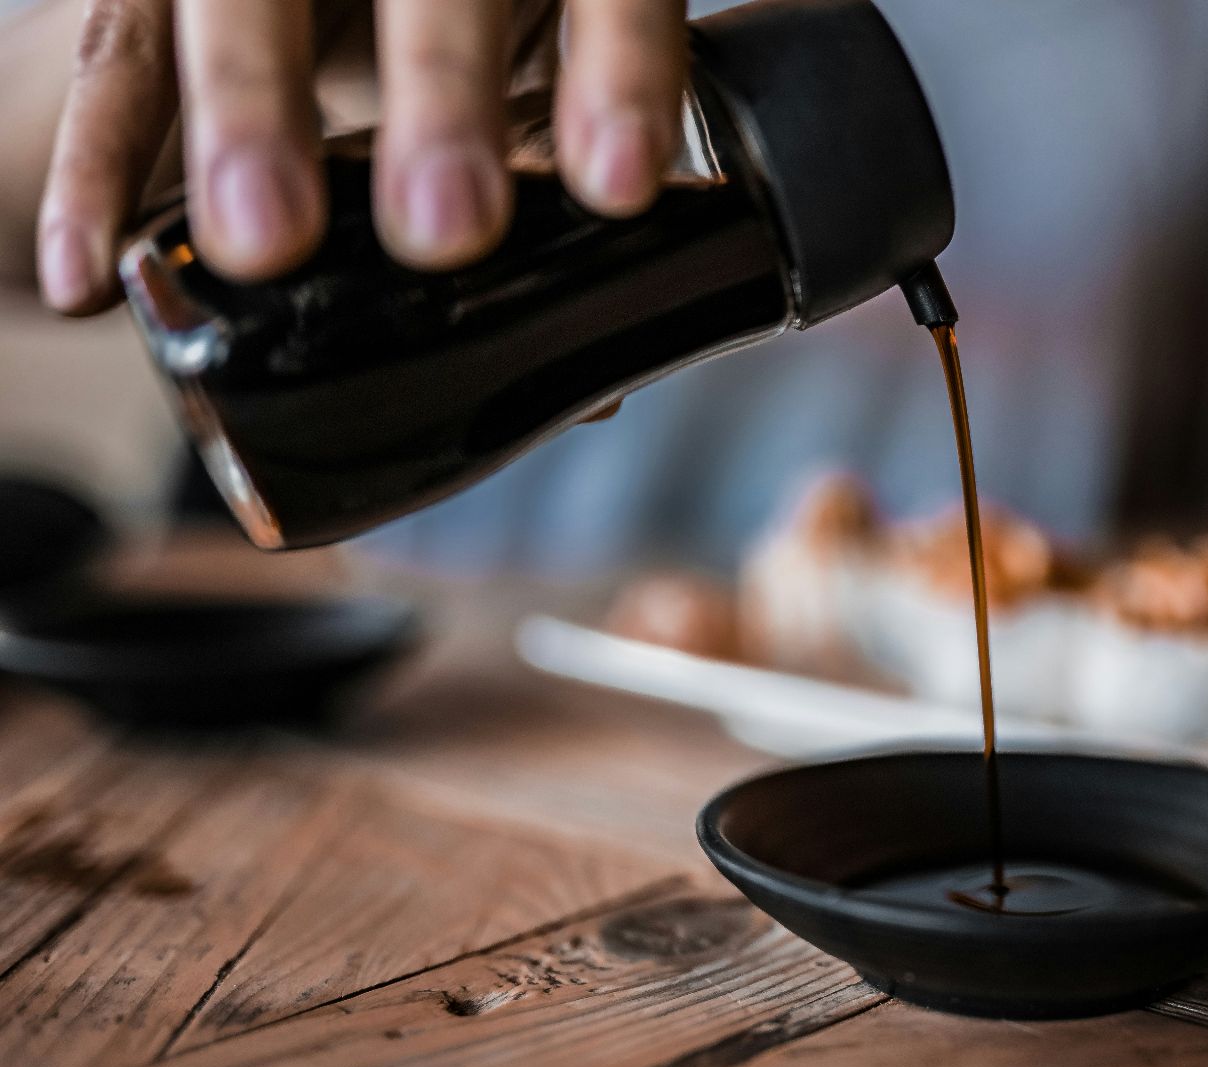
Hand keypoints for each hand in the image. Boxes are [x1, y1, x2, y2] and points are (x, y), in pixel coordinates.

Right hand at [36, 0, 687, 314]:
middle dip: (440, 96)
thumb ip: (555, 183)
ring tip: (265, 243)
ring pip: (246, 2)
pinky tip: (88, 273)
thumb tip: (585, 389)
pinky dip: (97, 165)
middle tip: (448, 229)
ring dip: (253, 114)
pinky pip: (118, 63)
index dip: (620, 76)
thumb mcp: (534, 70)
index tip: (621, 187)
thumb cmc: (476, 25)